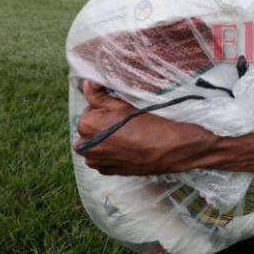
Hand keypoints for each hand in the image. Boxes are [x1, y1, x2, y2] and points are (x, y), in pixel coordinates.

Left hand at [75, 81, 207, 175]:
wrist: (168, 149)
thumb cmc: (147, 124)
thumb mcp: (123, 105)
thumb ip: (99, 94)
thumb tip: (87, 83)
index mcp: (86, 125)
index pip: (89, 110)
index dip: (106, 110)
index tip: (121, 112)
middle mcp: (85, 146)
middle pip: (90, 129)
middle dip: (102, 125)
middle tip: (125, 124)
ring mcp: (95, 161)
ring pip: (95, 145)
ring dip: (105, 140)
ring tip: (126, 137)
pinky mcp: (106, 171)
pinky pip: (103, 159)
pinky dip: (111, 153)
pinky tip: (127, 149)